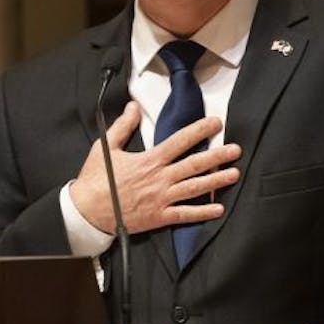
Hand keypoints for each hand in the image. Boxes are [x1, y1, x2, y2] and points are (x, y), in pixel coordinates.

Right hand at [71, 101, 241, 234]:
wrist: (87, 211)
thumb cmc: (96, 179)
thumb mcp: (105, 146)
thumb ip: (122, 126)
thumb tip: (133, 106)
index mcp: (149, 160)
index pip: (180, 141)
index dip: (200, 130)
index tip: (216, 123)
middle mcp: (160, 178)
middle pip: (194, 164)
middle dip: (217, 156)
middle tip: (236, 150)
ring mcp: (161, 199)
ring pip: (194, 188)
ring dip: (216, 181)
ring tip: (234, 174)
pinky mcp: (159, 217)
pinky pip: (185, 215)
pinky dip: (203, 212)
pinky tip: (219, 209)